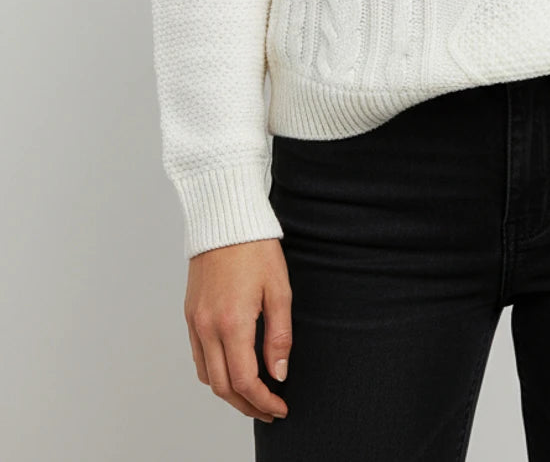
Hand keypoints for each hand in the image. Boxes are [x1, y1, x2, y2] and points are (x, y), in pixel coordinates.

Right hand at [184, 238, 291, 424]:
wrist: (224, 218)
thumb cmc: (256, 248)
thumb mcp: (279, 289)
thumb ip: (279, 336)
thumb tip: (278, 373)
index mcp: (232, 322)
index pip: (246, 381)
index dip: (264, 401)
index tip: (280, 408)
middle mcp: (208, 327)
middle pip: (223, 387)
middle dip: (247, 405)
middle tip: (269, 410)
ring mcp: (195, 322)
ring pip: (207, 376)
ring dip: (229, 393)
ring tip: (253, 394)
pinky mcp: (190, 314)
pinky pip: (198, 357)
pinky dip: (214, 373)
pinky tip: (232, 369)